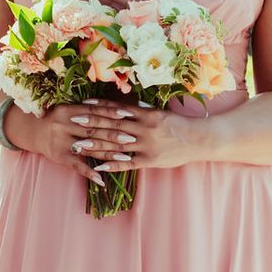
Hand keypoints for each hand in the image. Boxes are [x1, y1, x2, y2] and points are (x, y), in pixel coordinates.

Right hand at [16, 101, 120, 186]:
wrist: (32, 130)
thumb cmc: (57, 118)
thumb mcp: (68, 109)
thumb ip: (89, 109)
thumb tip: (117, 108)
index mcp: (67, 110)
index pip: (94, 112)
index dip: (111, 113)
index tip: (129, 115)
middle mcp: (63, 125)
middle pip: (94, 130)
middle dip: (115, 135)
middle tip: (133, 138)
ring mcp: (60, 142)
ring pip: (89, 148)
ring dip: (108, 154)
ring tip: (126, 158)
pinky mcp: (59, 156)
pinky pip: (76, 166)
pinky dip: (90, 173)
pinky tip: (102, 180)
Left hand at [76, 99, 198, 172]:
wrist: (200, 139)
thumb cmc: (179, 125)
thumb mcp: (161, 113)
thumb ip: (143, 111)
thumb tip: (128, 105)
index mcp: (145, 114)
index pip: (117, 109)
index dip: (99, 107)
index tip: (82, 105)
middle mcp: (143, 128)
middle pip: (112, 126)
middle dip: (91, 124)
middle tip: (72, 121)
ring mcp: (146, 145)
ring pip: (117, 145)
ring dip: (96, 144)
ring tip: (79, 144)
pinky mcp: (149, 160)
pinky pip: (128, 163)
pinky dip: (113, 165)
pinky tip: (98, 166)